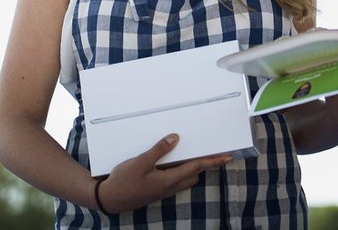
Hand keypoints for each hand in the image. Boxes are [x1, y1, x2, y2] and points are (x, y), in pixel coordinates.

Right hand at [95, 134, 231, 213]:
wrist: (110, 199)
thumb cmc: (124, 181)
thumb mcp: (140, 162)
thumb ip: (158, 150)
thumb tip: (175, 138)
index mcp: (169, 180)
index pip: (196, 167)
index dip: (213, 161)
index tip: (227, 157)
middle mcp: (170, 187)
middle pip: (193, 174)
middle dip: (204, 164)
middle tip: (211, 151)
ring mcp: (163, 190)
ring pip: (185, 179)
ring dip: (191, 168)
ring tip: (193, 154)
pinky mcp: (157, 191)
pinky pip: (175, 180)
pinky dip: (180, 171)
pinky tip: (172, 162)